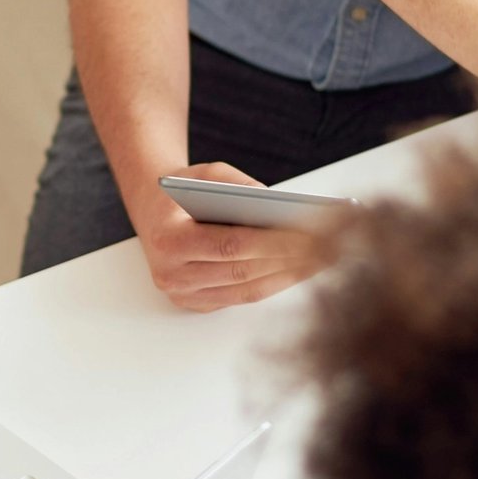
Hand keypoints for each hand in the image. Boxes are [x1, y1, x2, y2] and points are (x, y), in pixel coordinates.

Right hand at [131, 162, 325, 311]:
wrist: (151, 211)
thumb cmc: (182, 190)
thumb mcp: (205, 174)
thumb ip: (238, 185)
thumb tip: (278, 204)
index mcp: (168, 239)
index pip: (228, 246)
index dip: (271, 243)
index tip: (309, 236)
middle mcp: (171, 274)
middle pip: (241, 272)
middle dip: (287, 261)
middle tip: (327, 248)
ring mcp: (182, 295)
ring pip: (245, 292)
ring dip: (287, 277)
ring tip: (322, 261)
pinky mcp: (194, 304)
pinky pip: (241, 299)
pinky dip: (272, 284)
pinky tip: (299, 270)